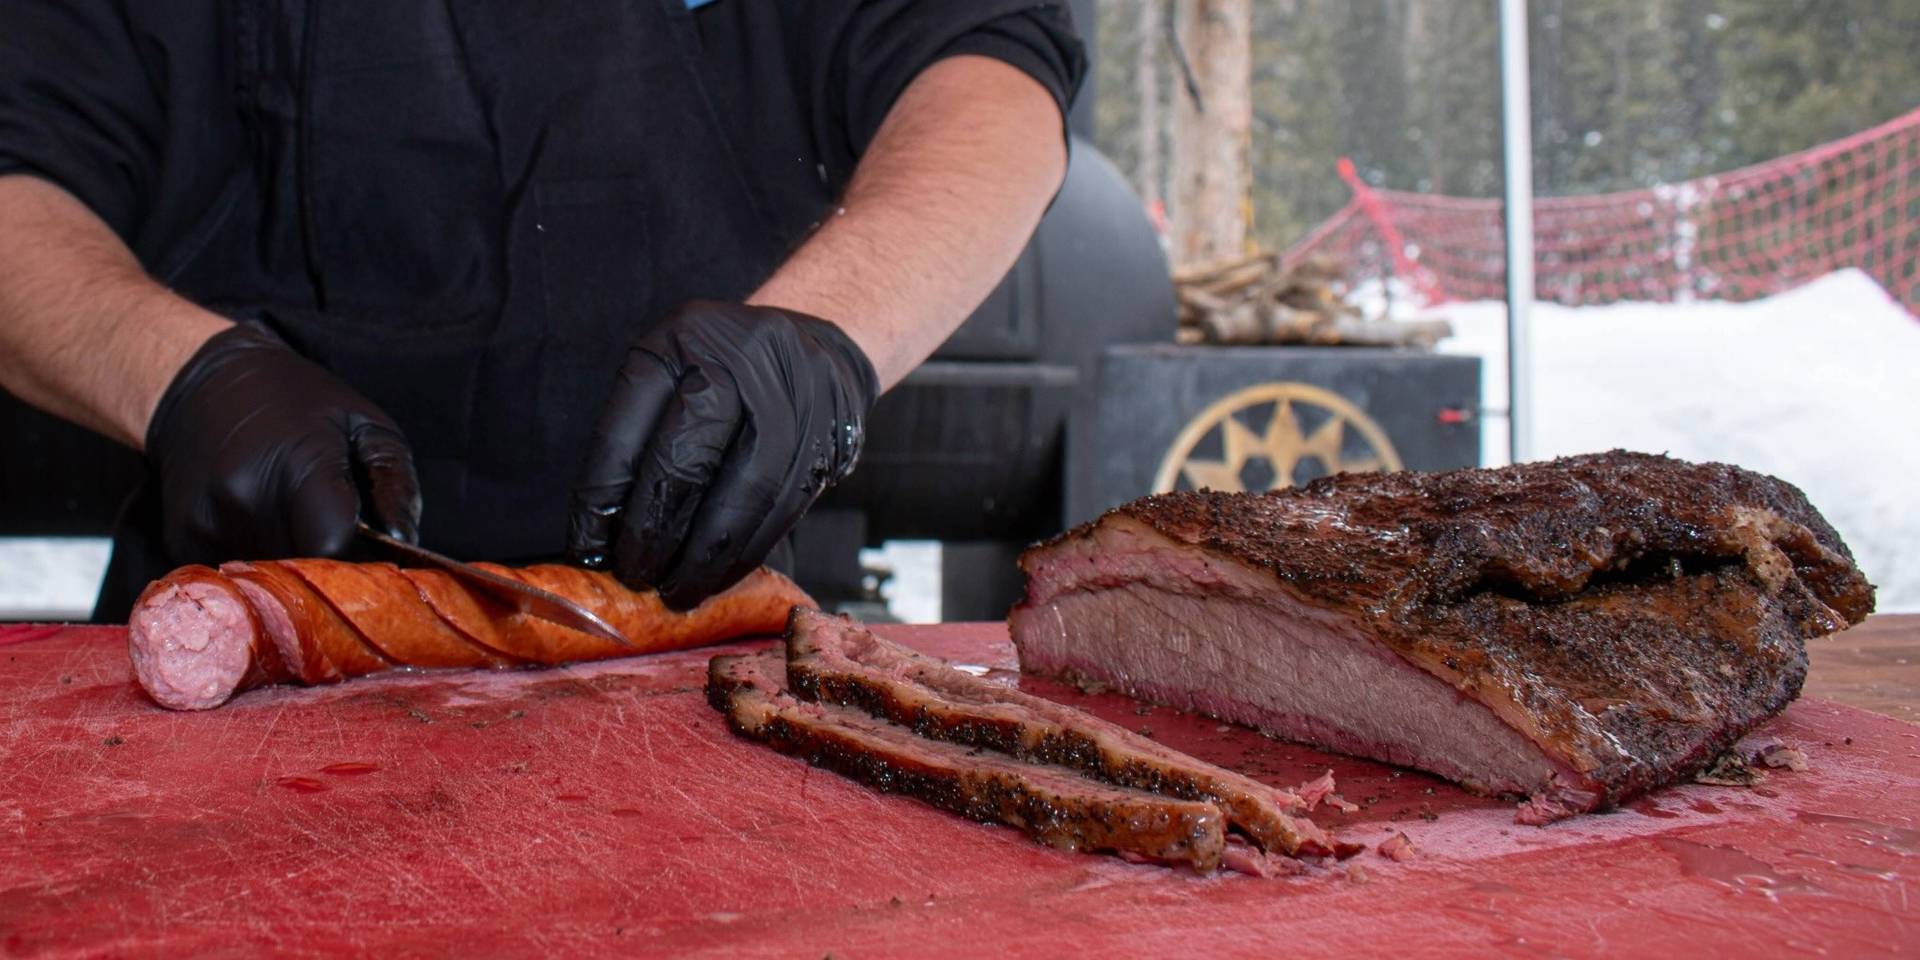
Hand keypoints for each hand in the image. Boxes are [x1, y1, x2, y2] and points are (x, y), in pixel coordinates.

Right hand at [146, 324, 421, 562]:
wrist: (202, 385)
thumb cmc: (299, 403)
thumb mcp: (365, 425)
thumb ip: (395, 485)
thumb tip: (405, 541)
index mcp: (299, 464)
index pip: (336, 547)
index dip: (360, 558)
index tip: (369, 550)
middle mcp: (245, 496)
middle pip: (303, 570)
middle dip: (329, 564)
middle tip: (339, 536)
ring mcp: (207, 520)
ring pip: (269, 577)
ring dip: (292, 563)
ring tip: (296, 521)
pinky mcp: (181, 538)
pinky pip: (235, 572)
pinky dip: (257, 559)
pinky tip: (260, 524)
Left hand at [568, 301, 878, 608]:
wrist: (818, 343)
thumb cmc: (727, 372)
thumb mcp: (673, 374)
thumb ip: (641, 441)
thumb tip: (602, 536)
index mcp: (681, 339)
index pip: (627, 428)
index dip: (603, 498)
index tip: (589, 548)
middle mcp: (740, 357)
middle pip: (687, 460)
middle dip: (656, 532)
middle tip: (636, 576)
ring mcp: (793, 394)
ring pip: (743, 494)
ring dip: (706, 557)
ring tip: (678, 591)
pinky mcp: (829, 434)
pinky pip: (784, 507)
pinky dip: (747, 551)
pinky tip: (721, 573)